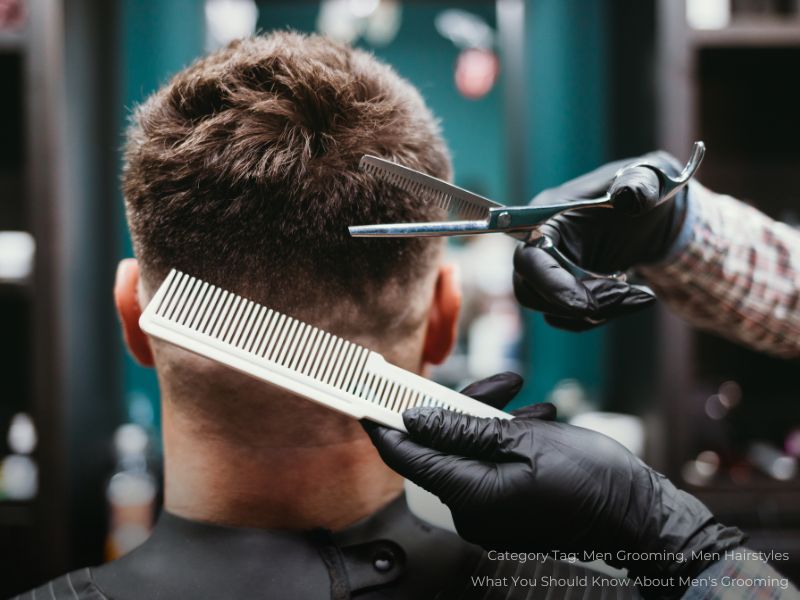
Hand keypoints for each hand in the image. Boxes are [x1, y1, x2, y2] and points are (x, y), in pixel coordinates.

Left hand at [364, 374, 743, 589]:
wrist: (639, 516)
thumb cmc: (591, 481)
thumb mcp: (525, 441)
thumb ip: (463, 430)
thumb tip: (414, 417)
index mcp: (470, 494)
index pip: (406, 456)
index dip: (382, 420)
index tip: (365, 392)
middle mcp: (472, 507)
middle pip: (442, 445)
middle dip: (463, 408)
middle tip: (499, 384)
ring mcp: (490, 508)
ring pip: (470, 448)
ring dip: (492, 418)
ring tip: (528, 400)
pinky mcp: (507, 503)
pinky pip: (490, 462)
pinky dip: (505, 437)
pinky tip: (537, 421)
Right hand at [513, 152, 689, 330]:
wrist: (653, 210)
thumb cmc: (646, 189)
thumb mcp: (650, 181)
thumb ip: (640, 185)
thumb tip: (630, 196)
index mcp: (547, 217)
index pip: (529, 260)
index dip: (552, 286)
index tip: (589, 305)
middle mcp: (539, 246)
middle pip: (532, 293)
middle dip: (581, 303)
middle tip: (629, 294)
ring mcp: (550, 270)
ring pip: (552, 310)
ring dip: (598, 311)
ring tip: (640, 295)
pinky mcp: (563, 288)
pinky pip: (569, 317)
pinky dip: (601, 315)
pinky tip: (632, 298)